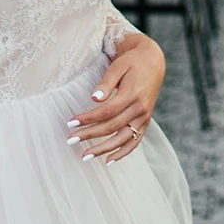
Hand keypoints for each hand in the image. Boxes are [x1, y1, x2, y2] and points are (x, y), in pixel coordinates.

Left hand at [66, 36, 164, 164]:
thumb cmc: (132, 63)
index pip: (106, 111)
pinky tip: (108, 161)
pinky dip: (122, 153)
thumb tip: (94, 98)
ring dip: (103, 149)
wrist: (153, 63)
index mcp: (132, 94)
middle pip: (112, 127)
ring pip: (122, 139)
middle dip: (89, 135)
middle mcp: (140, 109)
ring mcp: (143, 118)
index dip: (88, 118)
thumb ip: (106, 83)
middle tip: (70, 140)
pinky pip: (134, 142)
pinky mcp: (144, 122)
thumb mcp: (118, 66)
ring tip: (84, 156)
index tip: (71, 122)